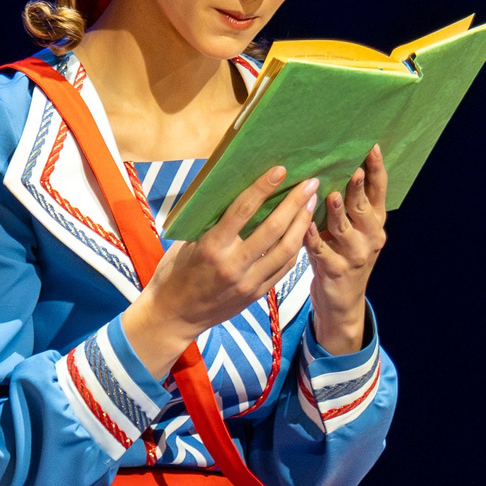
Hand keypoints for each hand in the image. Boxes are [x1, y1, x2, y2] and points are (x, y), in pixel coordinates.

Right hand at [121, 165, 318, 382]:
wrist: (174, 316)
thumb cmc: (175, 273)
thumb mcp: (187, 242)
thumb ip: (211, 221)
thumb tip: (234, 191)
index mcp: (211, 246)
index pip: (243, 210)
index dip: (264, 187)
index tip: (281, 170)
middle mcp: (233, 264)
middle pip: (273, 228)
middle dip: (295, 203)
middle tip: (310, 183)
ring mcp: (248, 282)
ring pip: (286, 249)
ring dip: (302, 223)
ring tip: (311, 204)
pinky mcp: (257, 295)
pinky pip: (284, 268)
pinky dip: (296, 248)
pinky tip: (302, 231)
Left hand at [307, 145, 386, 353]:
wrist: (343, 302)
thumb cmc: (343, 256)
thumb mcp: (353, 231)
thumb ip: (349, 205)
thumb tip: (333, 165)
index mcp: (375, 223)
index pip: (379, 191)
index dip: (376, 170)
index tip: (371, 148)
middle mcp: (370, 237)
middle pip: (363, 208)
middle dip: (357, 188)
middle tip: (352, 170)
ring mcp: (354, 255)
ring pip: (344, 229)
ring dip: (336, 212)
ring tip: (330, 195)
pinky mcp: (335, 271)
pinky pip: (320, 250)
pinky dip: (311, 237)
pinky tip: (303, 225)